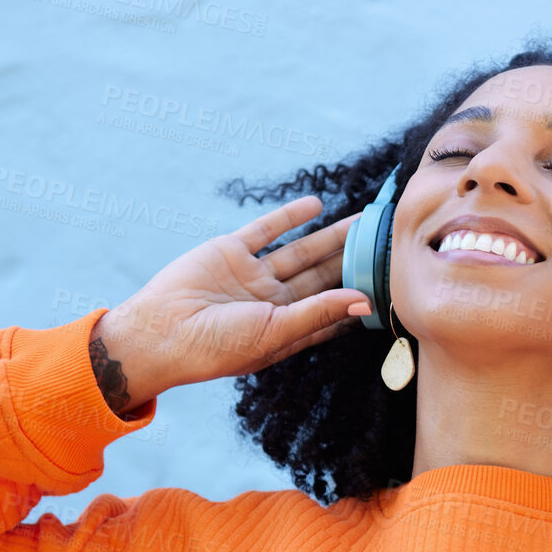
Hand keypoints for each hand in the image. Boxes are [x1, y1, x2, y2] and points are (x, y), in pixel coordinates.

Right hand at [95, 195, 372, 402]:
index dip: (360, 296)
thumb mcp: (274, 332)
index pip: (332, 310)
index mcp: (286, 328)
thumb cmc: (217, 346)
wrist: (159, 332)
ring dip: (330, 236)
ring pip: (301, 250)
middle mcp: (274, 301)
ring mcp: (253, 275)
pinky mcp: (231, 251)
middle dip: (352, 261)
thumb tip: (364, 301)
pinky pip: (267, 229)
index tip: (392, 283)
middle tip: (384, 243)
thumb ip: (318, 312)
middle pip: (323, 276)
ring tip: (362, 221)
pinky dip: (290, 217)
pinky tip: (316, 205)